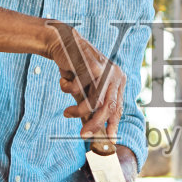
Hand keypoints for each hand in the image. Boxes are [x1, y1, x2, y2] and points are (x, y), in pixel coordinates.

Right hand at [45, 23, 126, 146]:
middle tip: (83, 135)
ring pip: (94, 103)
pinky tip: (63, 82)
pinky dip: (67, 90)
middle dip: (95, 125)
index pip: (118, 107)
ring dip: (77, 111)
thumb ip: (90, 107)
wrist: (63, 42)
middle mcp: (116, 75)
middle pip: (108, 108)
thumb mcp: (85, 89)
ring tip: (66, 113)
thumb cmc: (74, 67)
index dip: (113, 124)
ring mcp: (105, 71)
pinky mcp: (91, 68)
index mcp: (118, 80)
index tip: (109, 139)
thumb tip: (91, 130)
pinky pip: (78, 91)